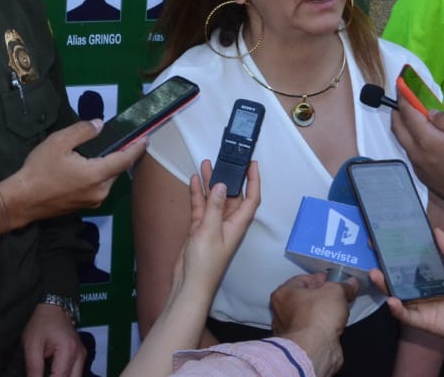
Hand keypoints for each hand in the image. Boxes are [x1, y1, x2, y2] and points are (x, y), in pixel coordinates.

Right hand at [0, 121, 147, 231]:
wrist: (22, 200)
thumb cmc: (39, 170)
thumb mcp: (59, 142)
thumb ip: (83, 131)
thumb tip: (100, 125)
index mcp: (96, 175)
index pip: (124, 159)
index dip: (137, 147)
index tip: (146, 137)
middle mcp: (100, 191)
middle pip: (117, 170)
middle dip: (121, 155)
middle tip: (121, 139)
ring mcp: (93, 201)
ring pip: (108, 179)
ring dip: (108, 166)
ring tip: (101, 150)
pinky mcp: (85, 206)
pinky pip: (98, 187)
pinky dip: (99, 175)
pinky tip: (88, 166)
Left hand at [22, 303, 83, 376]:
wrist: (53, 307)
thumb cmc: (41, 323)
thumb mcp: (32, 345)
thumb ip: (34, 369)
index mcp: (68, 351)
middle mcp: (80, 355)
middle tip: (43, 375)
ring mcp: (82, 355)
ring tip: (48, 374)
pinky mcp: (80, 355)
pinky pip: (76, 373)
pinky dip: (65, 376)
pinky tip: (53, 374)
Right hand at [172, 160, 260, 294]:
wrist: (189, 284)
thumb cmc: (205, 264)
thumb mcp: (209, 232)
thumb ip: (214, 207)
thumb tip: (221, 185)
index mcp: (237, 225)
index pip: (251, 199)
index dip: (254, 181)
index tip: (251, 164)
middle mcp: (228, 223)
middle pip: (232, 195)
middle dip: (229, 177)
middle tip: (225, 159)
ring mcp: (213, 226)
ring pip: (215, 199)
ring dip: (211, 183)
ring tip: (206, 164)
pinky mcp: (200, 229)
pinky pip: (201, 207)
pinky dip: (198, 194)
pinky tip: (194, 181)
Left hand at [270, 273, 359, 376]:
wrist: (316, 350)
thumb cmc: (317, 316)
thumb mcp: (335, 292)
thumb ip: (344, 286)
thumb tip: (351, 283)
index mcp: (284, 293)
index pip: (302, 279)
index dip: (320, 278)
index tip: (334, 280)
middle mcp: (282, 311)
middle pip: (305, 298)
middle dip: (322, 296)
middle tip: (338, 295)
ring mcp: (290, 330)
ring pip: (309, 316)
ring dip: (323, 313)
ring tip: (339, 310)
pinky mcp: (300, 344)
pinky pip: (313, 330)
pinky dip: (323, 327)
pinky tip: (334, 325)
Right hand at [369, 228, 443, 345]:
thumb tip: (434, 229)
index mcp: (433, 274)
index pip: (410, 260)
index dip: (396, 249)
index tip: (383, 235)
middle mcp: (423, 288)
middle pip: (398, 276)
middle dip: (383, 264)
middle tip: (371, 249)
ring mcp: (422, 304)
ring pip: (397, 294)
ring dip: (384, 285)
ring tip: (374, 273)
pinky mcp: (424, 320)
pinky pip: (406, 315)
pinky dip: (397, 309)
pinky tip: (391, 299)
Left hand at [389, 104, 443, 216]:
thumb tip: (430, 112)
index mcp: (425, 141)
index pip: (408, 113)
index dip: (403, 96)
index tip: (401, 84)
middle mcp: (416, 153)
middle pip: (398, 127)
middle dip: (397, 110)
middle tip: (404, 98)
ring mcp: (417, 166)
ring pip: (402, 140)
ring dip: (403, 125)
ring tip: (413, 114)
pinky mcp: (422, 175)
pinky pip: (410, 151)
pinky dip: (410, 138)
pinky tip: (423, 136)